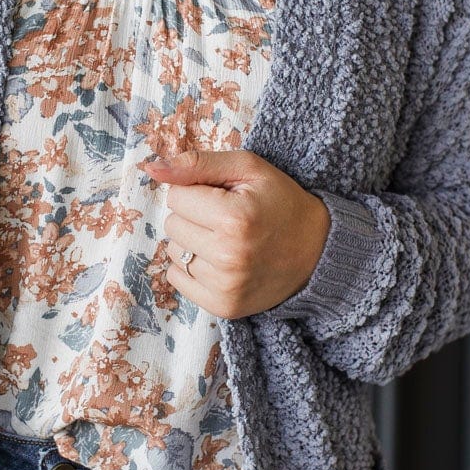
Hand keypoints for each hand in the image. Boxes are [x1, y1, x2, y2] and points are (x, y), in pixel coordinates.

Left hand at [139, 148, 330, 320]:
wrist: (317, 251)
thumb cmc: (280, 203)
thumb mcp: (248, 169)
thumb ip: (198, 163)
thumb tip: (152, 168)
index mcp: (234, 217)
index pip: (176, 197)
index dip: (197, 192)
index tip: (224, 198)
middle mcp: (228, 255)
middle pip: (172, 225)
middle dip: (194, 217)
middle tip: (226, 220)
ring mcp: (226, 286)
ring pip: (173, 252)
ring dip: (193, 243)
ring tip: (226, 241)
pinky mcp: (223, 306)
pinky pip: (177, 279)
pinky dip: (192, 268)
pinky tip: (220, 262)